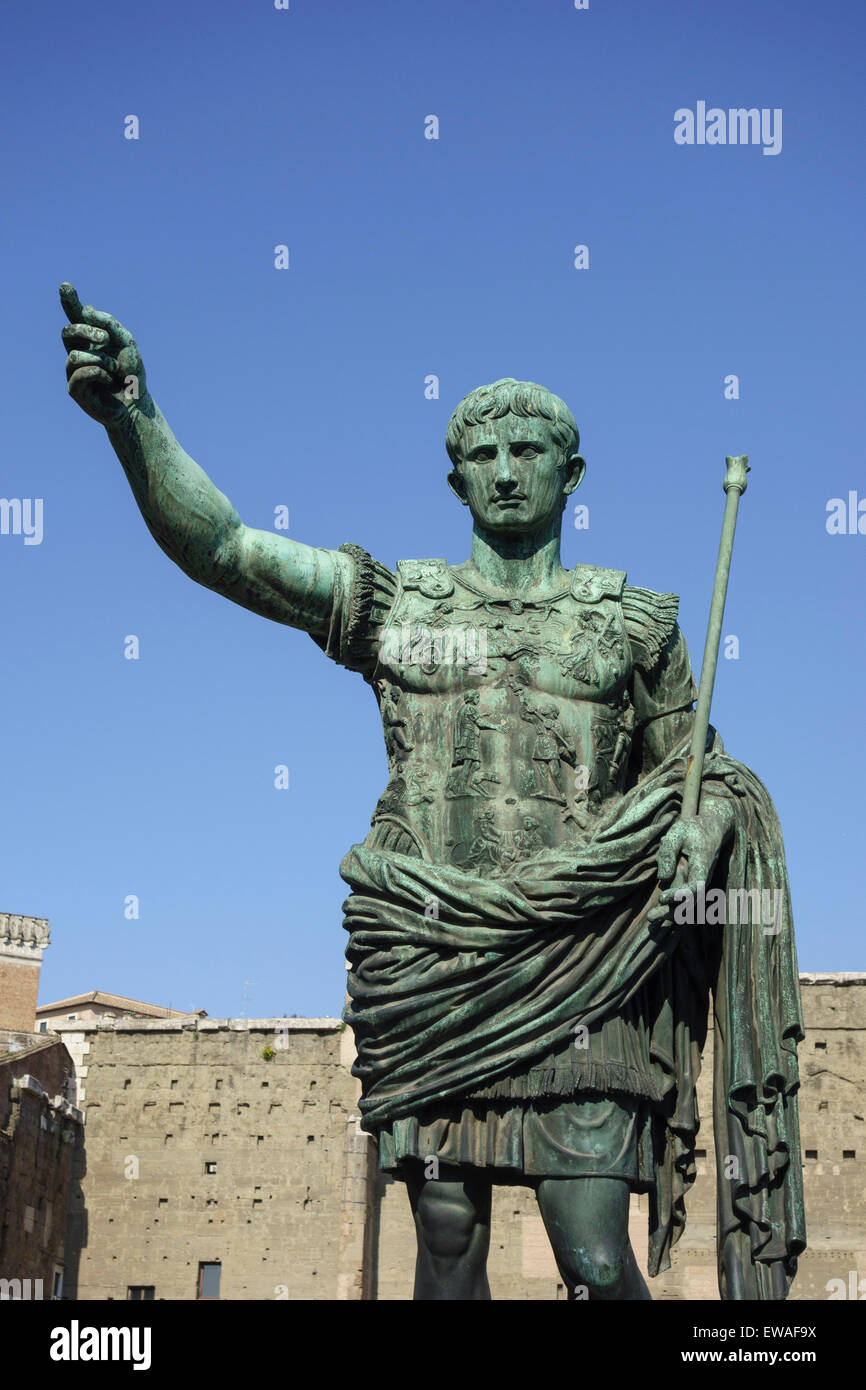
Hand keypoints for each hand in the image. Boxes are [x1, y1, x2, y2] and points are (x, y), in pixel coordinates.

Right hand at [60, 283, 148, 425]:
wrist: (136, 403)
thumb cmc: (131, 373)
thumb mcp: (126, 343)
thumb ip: (109, 324)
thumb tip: (87, 311)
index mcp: (90, 339)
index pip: (76, 318)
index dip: (69, 301)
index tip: (66, 286)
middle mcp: (78, 352)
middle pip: (67, 332)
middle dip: (85, 331)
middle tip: (106, 337)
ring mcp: (73, 371)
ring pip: (74, 355)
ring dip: (101, 360)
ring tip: (115, 370)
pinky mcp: (74, 389)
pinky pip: (82, 372)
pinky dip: (101, 373)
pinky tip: (110, 380)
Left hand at [648, 797, 735, 922]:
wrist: (712, 829)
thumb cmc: (693, 829)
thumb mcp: (677, 832)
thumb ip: (668, 852)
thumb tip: (663, 878)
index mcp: (703, 865)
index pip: (696, 886)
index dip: (680, 895)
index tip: (662, 897)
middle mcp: (704, 878)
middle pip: (691, 903)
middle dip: (672, 913)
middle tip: (651, 917)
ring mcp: (700, 883)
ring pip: (689, 906)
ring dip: (672, 915)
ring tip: (651, 919)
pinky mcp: (694, 885)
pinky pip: (686, 902)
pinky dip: (674, 910)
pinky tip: (658, 915)